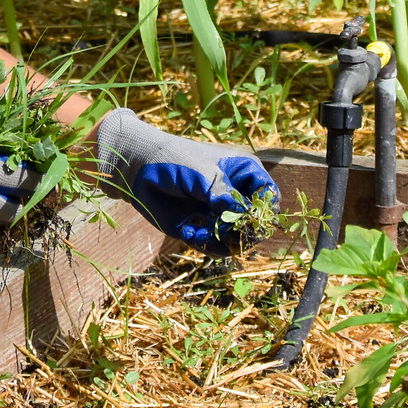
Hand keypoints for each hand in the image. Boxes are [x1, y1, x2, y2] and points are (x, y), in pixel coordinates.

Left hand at [94, 108, 277, 253]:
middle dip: (243, 231)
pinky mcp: (203, 229)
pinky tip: (189, 231)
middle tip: (222, 228)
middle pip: (257, 223)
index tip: (248, 216)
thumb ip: (223, 194)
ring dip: (224, 241)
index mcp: (243, 172)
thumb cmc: (173, 159)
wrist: (138, 170)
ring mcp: (220, 214)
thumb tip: (243, 216)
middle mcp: (236, 195)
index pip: (269, 195)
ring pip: (239, 239)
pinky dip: (206, 245)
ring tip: (203, 230)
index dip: (264, 209)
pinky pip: (216, 248)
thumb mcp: (202, 173)